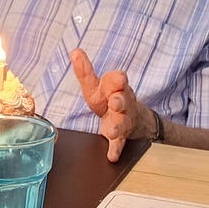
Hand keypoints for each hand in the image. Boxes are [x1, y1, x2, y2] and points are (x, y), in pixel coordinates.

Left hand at [69, 48, 144, 162]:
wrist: (133, 118)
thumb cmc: (109, 98)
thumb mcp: (97, 85)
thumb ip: (86, 71)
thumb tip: (75, 51)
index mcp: (114, 87)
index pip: (116, 79)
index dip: (116, 78)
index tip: (117, 77)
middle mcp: (122, 101)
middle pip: (124, 99)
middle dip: (120, 100)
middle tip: (115, 102)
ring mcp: (123, 119)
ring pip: (123, 122)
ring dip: (118, 125)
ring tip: (111, 130)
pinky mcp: (121, 136)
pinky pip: (119, 143)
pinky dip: (116, 149)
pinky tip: (112, 156)